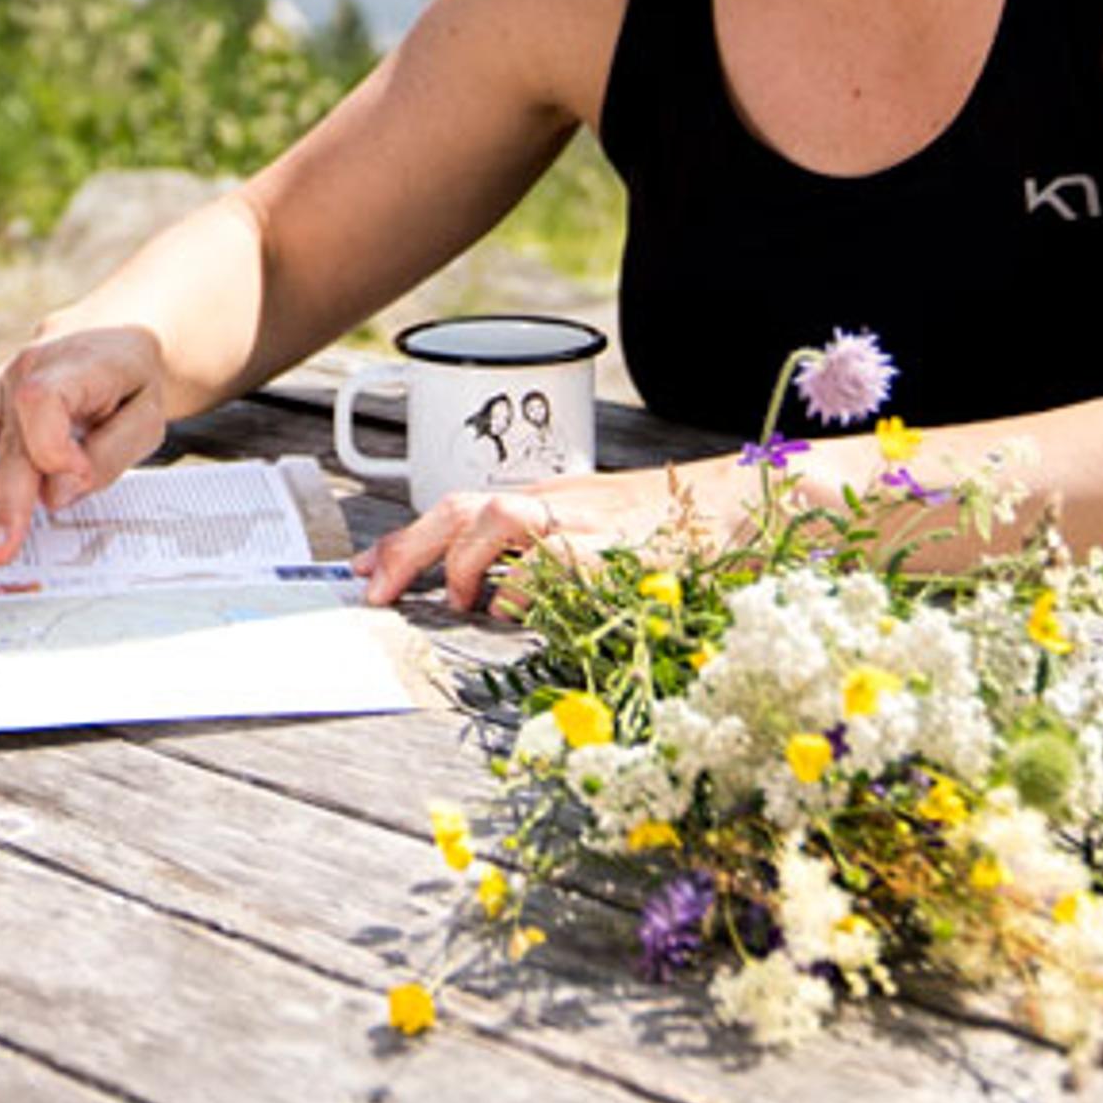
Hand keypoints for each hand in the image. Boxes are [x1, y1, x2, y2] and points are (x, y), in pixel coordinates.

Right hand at [0, 326, 175, 565]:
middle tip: (2, 550)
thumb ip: (109, 455)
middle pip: (8, 435)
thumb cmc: (132, 381)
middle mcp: (31, 365)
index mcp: (80, 362)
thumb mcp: (148, 417)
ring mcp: (2, 377)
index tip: (75, 475)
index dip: (52, 450)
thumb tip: (56, 494)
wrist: (115, 334)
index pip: (42, 401)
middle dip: (5, 500)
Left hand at [355, 466, 697, 612]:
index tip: (363, 572)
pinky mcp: (619, 551)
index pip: (459, 506)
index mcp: (548, 497)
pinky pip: (557, 559)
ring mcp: (588, 523)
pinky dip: (527, 584)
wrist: (739, 503)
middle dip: (408, 548)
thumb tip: (493, 591)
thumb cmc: (669, 525)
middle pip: (463, 506)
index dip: (404, 539)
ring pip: (501, 515)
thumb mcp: (595, 525)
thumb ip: (543, 548)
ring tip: (467, 600)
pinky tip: (519, 605)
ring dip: (466, 561)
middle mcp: (559, 502)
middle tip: (377, 592)